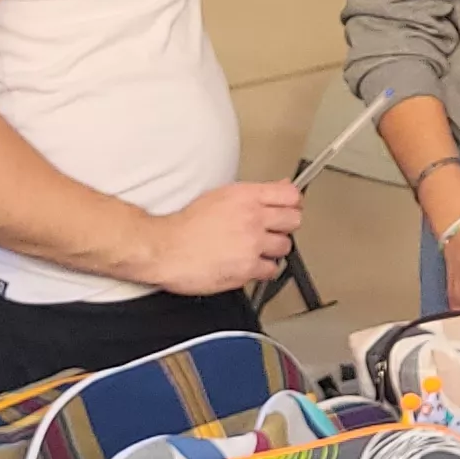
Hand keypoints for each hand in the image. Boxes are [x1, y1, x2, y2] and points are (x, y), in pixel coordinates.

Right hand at [139, 179, 304, 297]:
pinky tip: (249, 264)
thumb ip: (254, 193)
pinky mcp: (247, 268)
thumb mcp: (221, 196)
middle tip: (272, 231)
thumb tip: (281, 188)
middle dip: (285, 227)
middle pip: (294, 221)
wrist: (166, 248)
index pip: (291, 196)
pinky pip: (271, 270)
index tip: (290, 209)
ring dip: (273, 249)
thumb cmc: (185, 225)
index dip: (293, 204)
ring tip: (256, 249)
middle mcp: (252, 218)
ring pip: (285, 247)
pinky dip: (262, 269)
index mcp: (246, 196)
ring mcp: (252, 244)